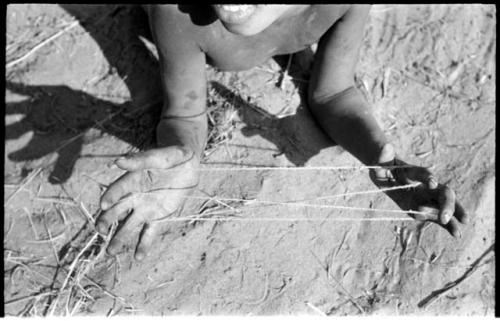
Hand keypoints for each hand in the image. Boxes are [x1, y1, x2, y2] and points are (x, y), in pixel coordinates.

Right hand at [96, 145, 198, 259]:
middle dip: (107, 220)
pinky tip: (138, 258)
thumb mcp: (160, 156)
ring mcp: (145, 208)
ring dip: (119, 238)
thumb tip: (118, 162)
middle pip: (117, 210)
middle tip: (100, 230)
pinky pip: (149, 232)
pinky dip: (143, 244)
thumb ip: (141, 159)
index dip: (111, 196)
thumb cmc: (172, 156)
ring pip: (129, 225)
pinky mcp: (158, 217)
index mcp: (132, 179)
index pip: (117, 189)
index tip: (104, 204)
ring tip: (111, 251)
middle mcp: (134, 196)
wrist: (188, 164)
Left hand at [369, 144, 467, 236]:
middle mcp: (426, 184)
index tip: (431, 183)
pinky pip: (439, 216)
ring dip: (453, 216)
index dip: (428, 177)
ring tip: (458, 232)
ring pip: (446, 205)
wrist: (387, 172)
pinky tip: (456, 234)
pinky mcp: (426, 207)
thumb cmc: (384, 166)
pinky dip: (448, 225)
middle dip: (447, 204)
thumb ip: (383, 156)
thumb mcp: (380, 161)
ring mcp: (428, 196)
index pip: (424, 173)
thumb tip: (386, 147)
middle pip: (443, 192)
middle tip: (443, 217)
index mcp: (414, 172)